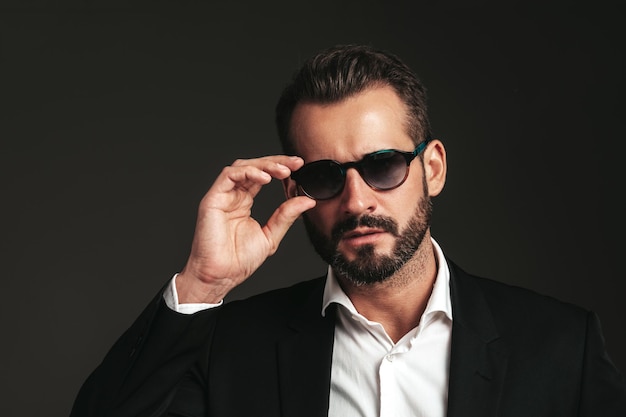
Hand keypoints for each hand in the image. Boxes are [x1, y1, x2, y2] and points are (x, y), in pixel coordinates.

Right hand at [176, 155, 315, 303]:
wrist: (221, 276)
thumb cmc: (239, 261)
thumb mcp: (271, 235)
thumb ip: (287, 216)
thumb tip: (306, 200)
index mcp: (244, 202)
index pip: (262, 176)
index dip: (280, 168)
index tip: (299, 167)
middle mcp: (233, 196)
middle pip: (254, 167)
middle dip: (276, 162)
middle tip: (295, 163)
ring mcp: (222, 196)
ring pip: (242, 167)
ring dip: (264, 165)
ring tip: (283, 171)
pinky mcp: (213, 199)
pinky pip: (229, 175)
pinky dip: (248, 172)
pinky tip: (265, 178)